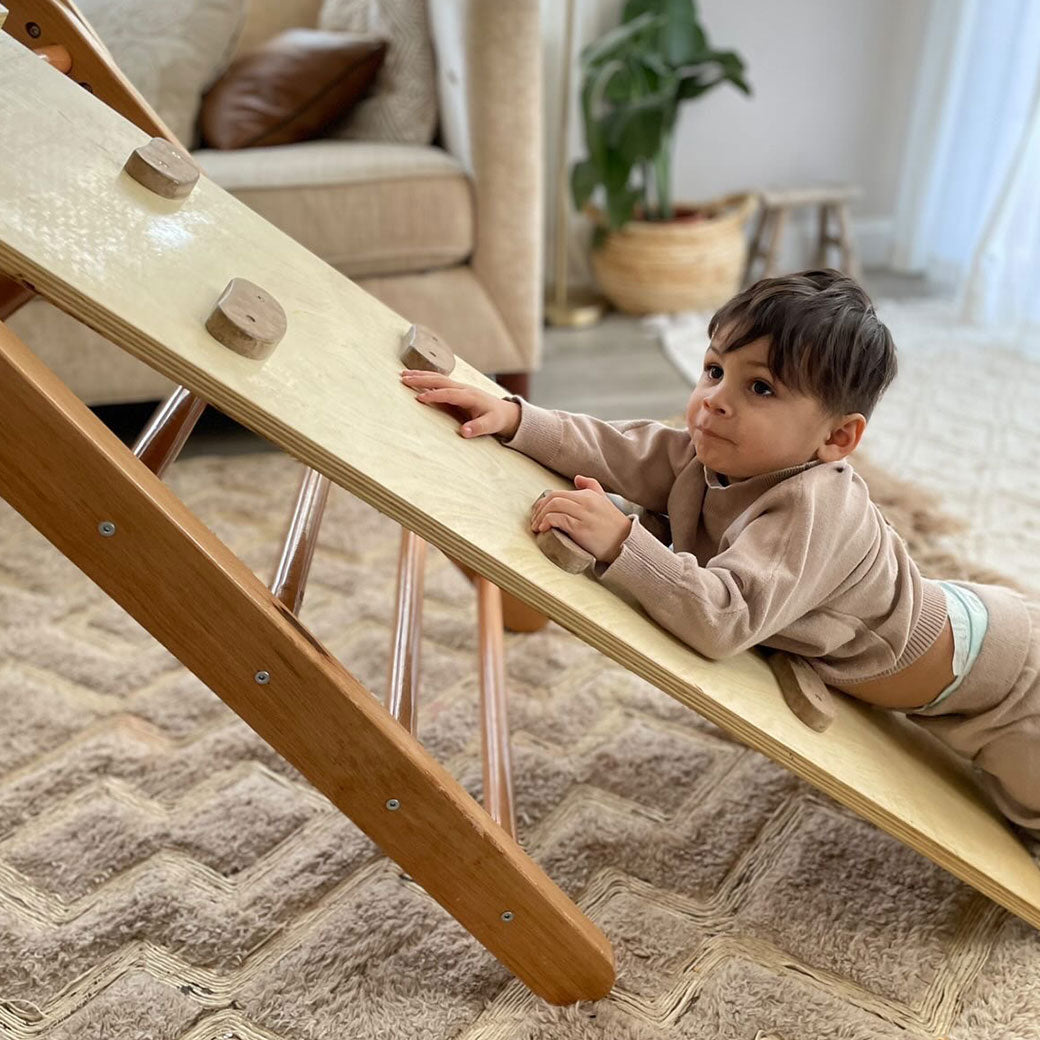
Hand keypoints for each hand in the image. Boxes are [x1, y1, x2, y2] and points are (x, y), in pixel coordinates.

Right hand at [401, 370, 520, 438]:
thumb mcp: (490, 425)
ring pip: (438, 378)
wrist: (504, 411)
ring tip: (403, 374)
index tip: (420, 398)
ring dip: (420, 375)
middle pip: (440, 381)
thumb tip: (464, 432)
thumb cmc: (496, 419)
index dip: (435, 396)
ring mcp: (459, 387)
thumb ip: (477, 428)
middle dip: (422, 379)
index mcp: (470, 396)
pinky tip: (414, 377)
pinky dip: (425, 378)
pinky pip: (438, 381)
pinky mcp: (456, 389)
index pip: (449, 394)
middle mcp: (464, 388)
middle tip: (404, 379)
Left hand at [531, 476, 631, 563]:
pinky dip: (546, 522)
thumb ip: (591, 486)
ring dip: (540, 517)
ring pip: (553, 506)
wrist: (625, 543)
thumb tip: (577, 478)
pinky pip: (557, 519)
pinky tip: (543, 529)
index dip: (543, 503)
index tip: (538, 513)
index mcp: (588, 494)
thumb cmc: (613, 525)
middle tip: (534, 520)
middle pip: (553, 498)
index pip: (558, 493)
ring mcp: (582, 514)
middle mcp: (585, 501)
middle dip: (539, 509)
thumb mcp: (604, 501)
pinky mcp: (580, 528)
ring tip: (537, 527)